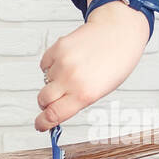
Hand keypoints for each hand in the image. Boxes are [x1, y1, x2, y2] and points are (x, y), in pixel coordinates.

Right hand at [35, 5, 147, 132]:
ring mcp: (63, 62)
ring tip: (73, 72)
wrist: (119, 33)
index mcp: (85, 94)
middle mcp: (72, 79)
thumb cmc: (115, 64)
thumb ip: (77, 101)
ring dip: (53, 80)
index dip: (43, 123)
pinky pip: (45, 64)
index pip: (53, 115)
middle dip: (46, 103)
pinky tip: (68, 61)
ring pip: (45, 81)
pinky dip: (52, 66)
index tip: (40, 125)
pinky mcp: (58, 47)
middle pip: (43, 100)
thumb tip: (56, 110)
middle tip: (54, 99)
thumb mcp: (101, 90)